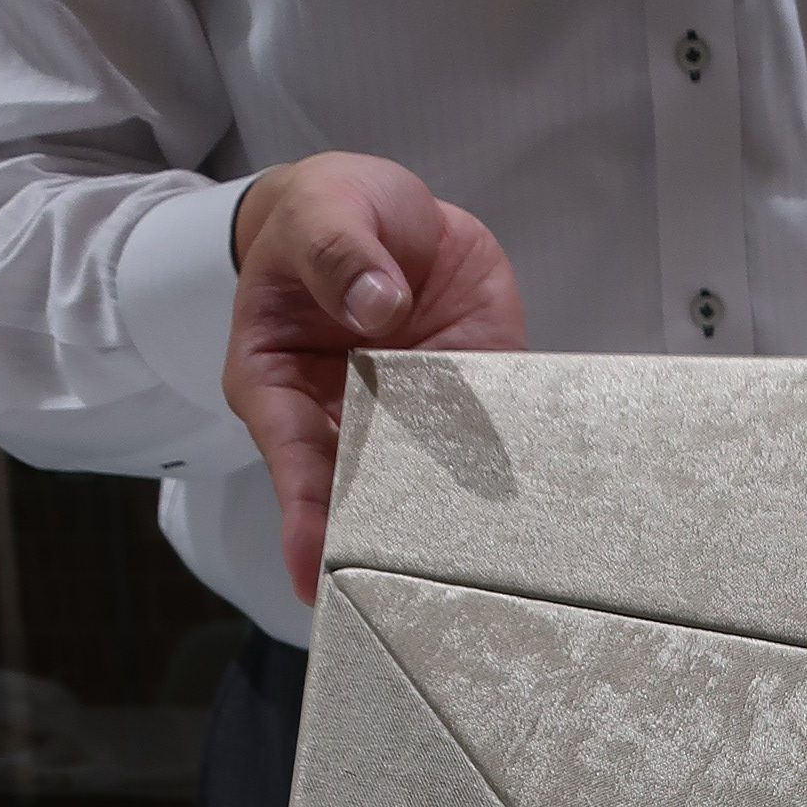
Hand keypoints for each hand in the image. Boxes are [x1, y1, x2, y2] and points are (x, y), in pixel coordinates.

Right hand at [224, 154, 525, 599]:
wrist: (384, 214)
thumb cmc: (328, 215)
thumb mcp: (323, 209)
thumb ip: (340, 250)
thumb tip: (377, 304)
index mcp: (279, 384)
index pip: (292, 459)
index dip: (304, 515)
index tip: (315, 572)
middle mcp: (342, 421)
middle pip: (359, 496)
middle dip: (378, 546)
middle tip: (403, 597)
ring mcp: (409, 423)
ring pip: (425, 489)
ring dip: (446, 528)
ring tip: (467, 580)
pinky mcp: (468, 409)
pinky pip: (483, 453)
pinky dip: (504, 484)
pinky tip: (526, 524)